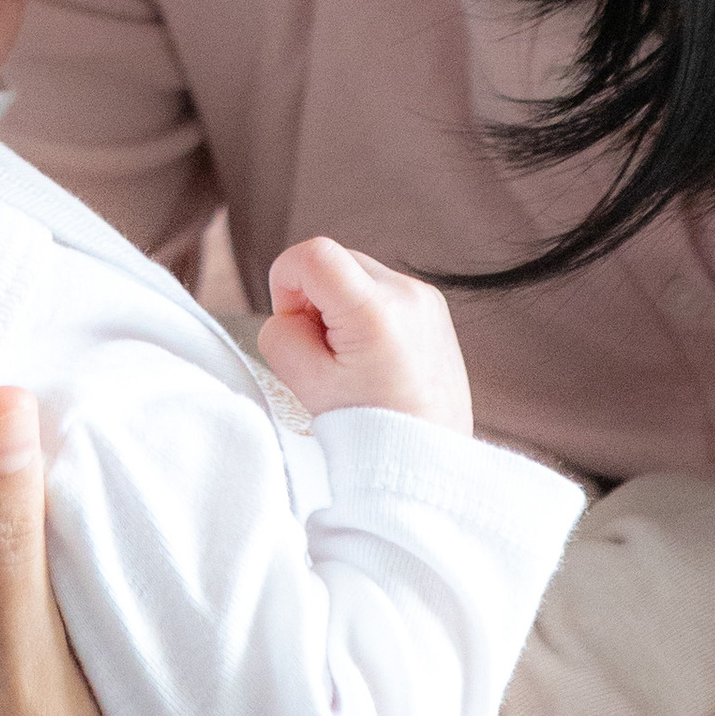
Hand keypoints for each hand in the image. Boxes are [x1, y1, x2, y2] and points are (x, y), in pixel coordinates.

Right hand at [259, 234, 472, 431]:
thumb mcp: (305, 384)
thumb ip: (279, 334)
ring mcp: (426, 299)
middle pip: (334, 260)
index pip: (313, 254)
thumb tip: (291, 312)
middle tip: (322, 352)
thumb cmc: (372, 429)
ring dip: (339, 305)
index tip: (292, 323)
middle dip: (312, 298)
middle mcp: (408, 293)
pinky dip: (365, 313)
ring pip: (357, 273)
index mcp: (375, 311)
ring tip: (351, 359)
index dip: (285, 281)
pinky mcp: (434, 309)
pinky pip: (382, 290)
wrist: (427, 461)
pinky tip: (372, 357)